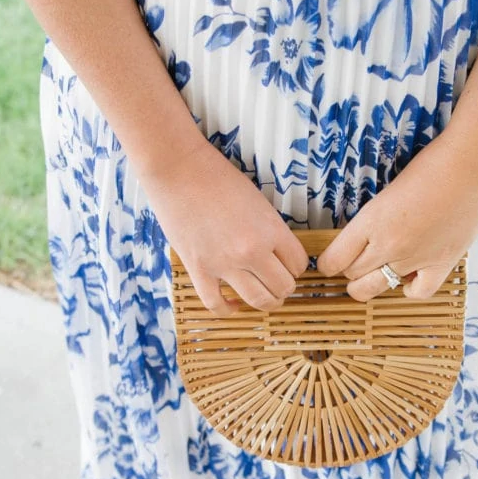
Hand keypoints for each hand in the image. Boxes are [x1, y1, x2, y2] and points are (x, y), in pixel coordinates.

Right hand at [136, 138, 309, 315]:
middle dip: (284, 287)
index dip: (295, 266)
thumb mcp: (258, 201)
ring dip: (265, 302)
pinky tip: (232, 304)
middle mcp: (252, 250)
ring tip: (262, 296)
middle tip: (276, 282)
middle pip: (283, 287)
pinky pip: (216, 304)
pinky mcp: (198, 268)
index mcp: (271, 229)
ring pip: (258, 301)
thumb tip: (276, 254)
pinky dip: (228, 310)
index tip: (287, 265)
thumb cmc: (218, 178)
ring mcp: (224, 263)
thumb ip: (269, 229)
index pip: (298, 264)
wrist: (179, 169)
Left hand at [315, 130, 477, 299]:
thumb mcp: (388, 191)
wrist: (471, 164)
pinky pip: (417, 292)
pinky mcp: (442, 264)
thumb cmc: (431, 165)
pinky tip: (408, 277)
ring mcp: (415, 258)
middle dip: (349, 271)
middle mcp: (388, 244)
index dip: (328, 264)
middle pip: (353, 274)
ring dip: (369, 285)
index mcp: (370, 220)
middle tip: (353, 264)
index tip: (329, 262)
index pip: (334, 259)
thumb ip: (375, 218)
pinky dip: (409, 288)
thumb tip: (366, 237)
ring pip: (376, 287)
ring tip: (372, 276)